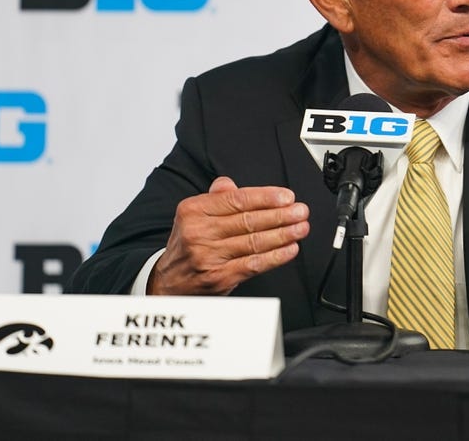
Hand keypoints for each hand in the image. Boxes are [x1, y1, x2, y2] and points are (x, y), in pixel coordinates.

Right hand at [148, 176, 309, 295]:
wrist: (167, 283)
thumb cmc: (187, 245)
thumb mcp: (193, 215)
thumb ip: (216, 198)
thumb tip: (230, 185)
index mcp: (193, 210)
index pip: (236, 199)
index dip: (265, 197)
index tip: (286, 197)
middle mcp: (199, 232)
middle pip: (248, 220)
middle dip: (280, 215)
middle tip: (301, 211)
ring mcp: (208, 256)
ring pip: (253, 242)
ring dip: (283, 234)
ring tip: (300, 228)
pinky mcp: (218, 277)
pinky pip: (253, 264)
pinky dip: (275, 257)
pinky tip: (289, 249)